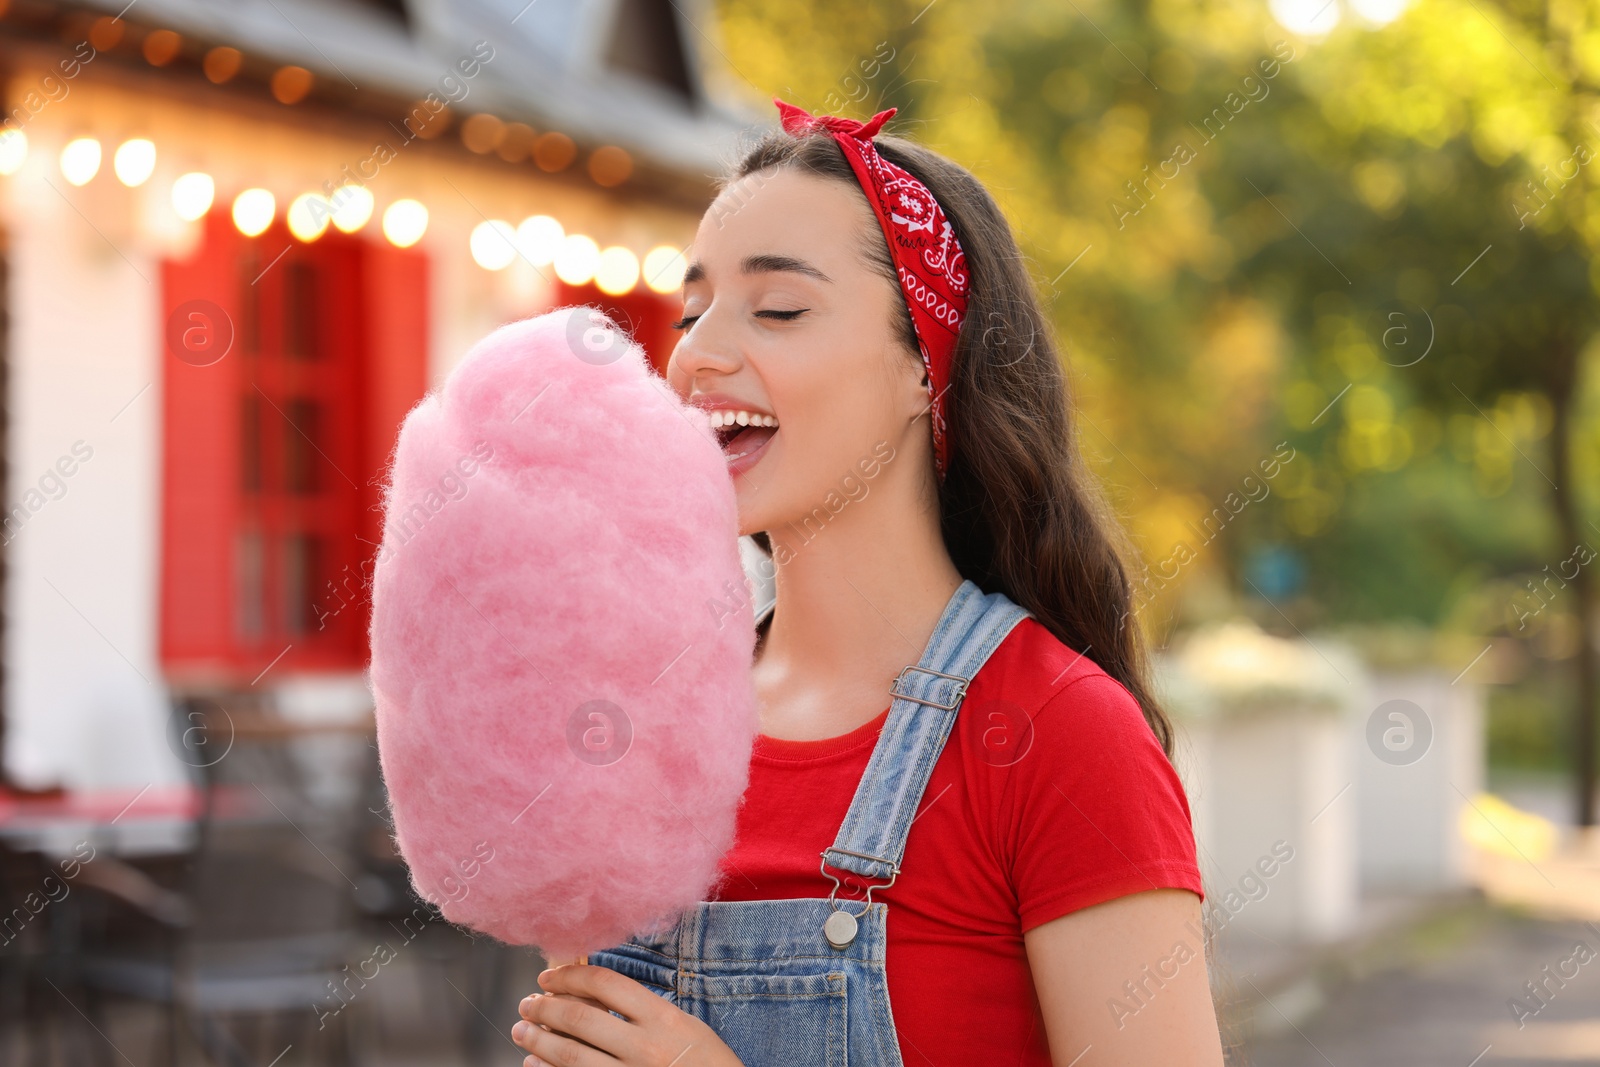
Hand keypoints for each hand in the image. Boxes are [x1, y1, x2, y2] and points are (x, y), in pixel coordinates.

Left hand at [512, 964, 744, 1066]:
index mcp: (663, 1018)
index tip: (549, 976)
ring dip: (537, 1040)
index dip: (569, 976)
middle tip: (527, 1002)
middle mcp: (645, 1047)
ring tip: (521, 1031)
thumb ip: (643, 1007)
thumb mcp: (684, 1024)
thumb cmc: (704, 1062)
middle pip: (580, 1018)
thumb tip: (591, 990)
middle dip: (544, 1007)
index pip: (605, 984)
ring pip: (569, 1055)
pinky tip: (535, 1065)